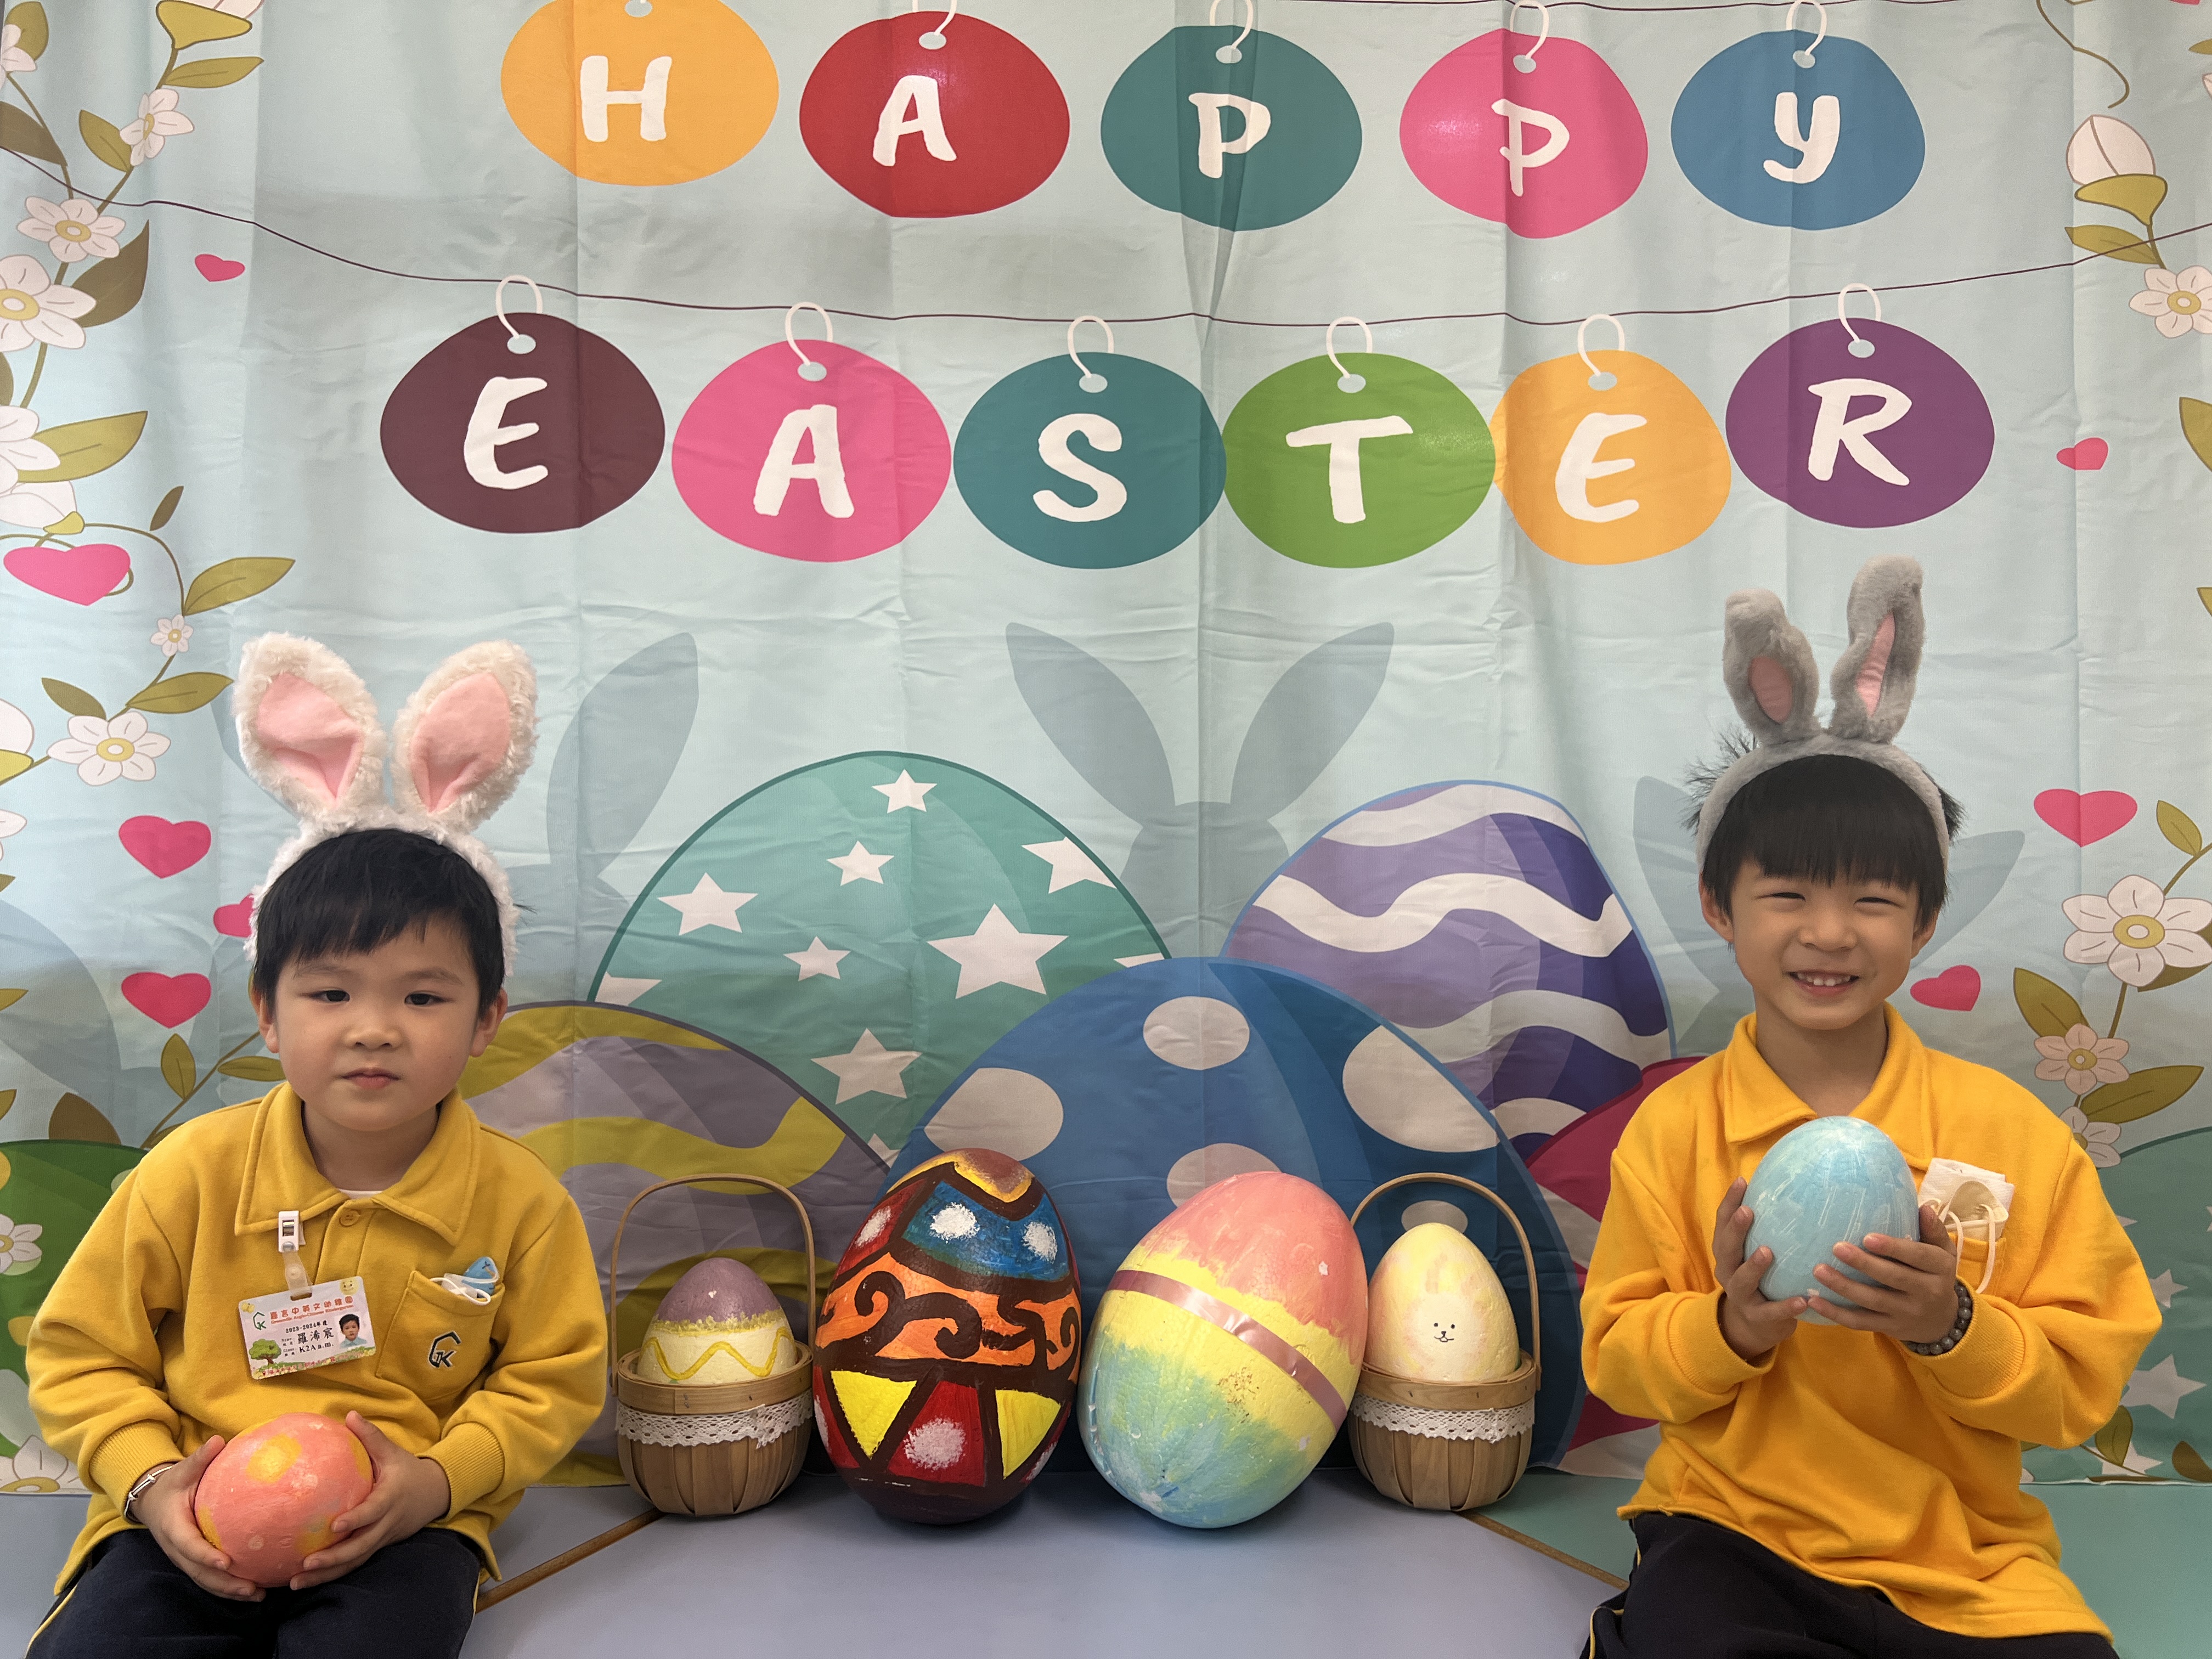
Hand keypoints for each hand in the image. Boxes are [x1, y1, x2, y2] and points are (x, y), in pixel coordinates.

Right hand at [138, 1436, 264, 1601]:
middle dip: (224, 1582)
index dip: (206, 1555)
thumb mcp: (182, 1470)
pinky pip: (209, 1578)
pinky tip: (253, 1589)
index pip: (189, 1545)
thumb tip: (217, 1441)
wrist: (152, 1501)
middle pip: (199, 1572)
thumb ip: (199, 1459)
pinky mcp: (192, 1561)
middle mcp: (177, 1548)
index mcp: (173, 1527)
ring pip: (205, 1580)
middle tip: (252, 1588)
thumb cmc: (172, 1484)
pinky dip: (227, 1586)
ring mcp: (183, 1558)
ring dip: (229, 1590)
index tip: (227, 1561)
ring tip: (257, 1595)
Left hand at [289, 1413, 451, 1590]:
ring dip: (327, 1575)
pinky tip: (307, 1580)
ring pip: (355, 1561)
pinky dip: (332, 1574)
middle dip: (334, 1559)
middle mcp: (387, 1523)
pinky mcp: (377, 1547)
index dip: (356, 1519)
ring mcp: (382, 1539)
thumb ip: (371, 1436)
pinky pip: (354, 1563)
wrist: (435, 1494)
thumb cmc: (408, 1470)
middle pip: (361, 1546)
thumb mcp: (393, 1451)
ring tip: (297, 1582)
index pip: (373, 1511)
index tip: (335, 1526)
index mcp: (391, 1498)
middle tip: (306, 1564)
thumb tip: (349, 1415)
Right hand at [1713, 1177, 1806, 1362]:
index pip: (1722, 1223)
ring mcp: (1740, 1296)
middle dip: (1735, 1230)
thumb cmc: (1761, 1278)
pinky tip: (1803, 1301)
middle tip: (1748, 1211)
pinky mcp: (1758, 1318)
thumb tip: (1792, 1189)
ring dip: (1753, 1266)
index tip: (1742, 1181)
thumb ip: (1767, 1229)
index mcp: (1727, 1251)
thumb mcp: (1755, 1253)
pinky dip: (1786, 1307)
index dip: (1729, 1202)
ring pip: (1742, 1281)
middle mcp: (1728, 1271)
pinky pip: (1771, 1313)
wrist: (1752, 1325)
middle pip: (1726, 1248)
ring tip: (1768, 1252)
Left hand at [1809, 1202, 1961, 1345]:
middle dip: (1864, 1264)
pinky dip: (1836, 1314)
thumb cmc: (1935, 1275)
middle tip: (1837, 1248)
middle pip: (1893, 1278)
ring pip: (1873, 1301)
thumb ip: (1934, 1230)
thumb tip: (1923, 1207)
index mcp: (1940, 1269)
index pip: (1918, 1257)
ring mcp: (1907, 1313)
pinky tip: (1814, 1301)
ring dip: (1844, 1287)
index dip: (1894, 1248)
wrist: (1942, 1321)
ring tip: (1819, 1270)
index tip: (1868, 1237)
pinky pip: (1861, 1322)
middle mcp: (1927, 1293)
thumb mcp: (1944, 1252)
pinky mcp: (1890, 1328)